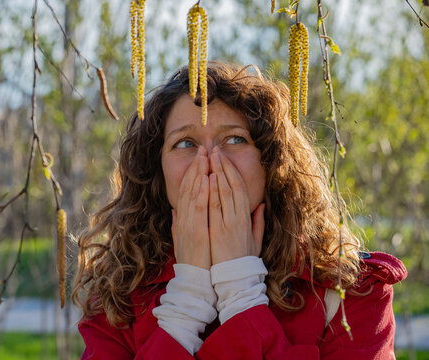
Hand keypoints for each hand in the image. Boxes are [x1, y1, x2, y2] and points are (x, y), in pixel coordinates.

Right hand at [172, 146, 210, 268]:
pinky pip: (200, 207)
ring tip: (205, 156)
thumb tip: (174, 211)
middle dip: (196, 167)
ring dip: (199, 173)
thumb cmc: (193, 263)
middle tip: (203, 149)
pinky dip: (202, 191)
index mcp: (183, 220)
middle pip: (188, 187)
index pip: (186, 191)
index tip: (199, 158)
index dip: (192, 173)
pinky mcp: (197, 231)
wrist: (194, 282)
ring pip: (193, 192)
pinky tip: (207, 178)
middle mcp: (184, 219)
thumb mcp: (182, 240)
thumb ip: (178, 225)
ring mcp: (189, 224)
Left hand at [208, 147, 264, 263]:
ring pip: (224, 192)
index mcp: (245, 218)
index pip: (239, 188)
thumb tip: (261, 206)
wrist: (235, 280)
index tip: (222, 157)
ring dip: (216, 173)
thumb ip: (258, 222)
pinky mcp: (219, 231)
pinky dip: (213, 191)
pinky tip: (209, 178)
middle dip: (222, 165)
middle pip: (231, 185)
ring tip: (209, 156)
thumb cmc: (243, 261)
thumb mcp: (255, 240)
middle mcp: (238, 217)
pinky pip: (216, 207)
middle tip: (214, 149)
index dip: (231, 170)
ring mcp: (228, 223)